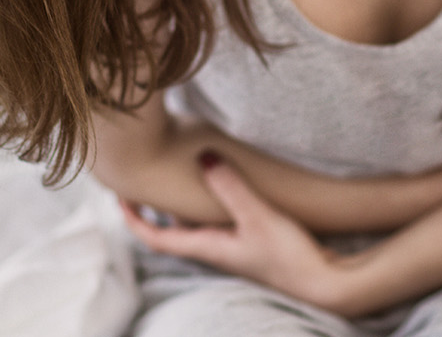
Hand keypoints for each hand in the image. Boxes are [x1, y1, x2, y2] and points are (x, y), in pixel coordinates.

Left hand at [122, 154, 355, 314]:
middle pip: (172, 231)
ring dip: (181, 207)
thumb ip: (231, 188)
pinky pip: (218, 223)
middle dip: (154, 208)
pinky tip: (223, 192)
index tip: (119, 196)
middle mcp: (214, 250)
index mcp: (206, 247)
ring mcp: (233, 249)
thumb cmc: (288, 256)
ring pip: (195, 226)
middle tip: (144, 181)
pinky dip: (208, 207)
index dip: (134, 218)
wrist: (322, 284)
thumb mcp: (258, 217)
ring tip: (178, 179)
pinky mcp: (252, 244)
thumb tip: (202, 157)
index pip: (155, 237)